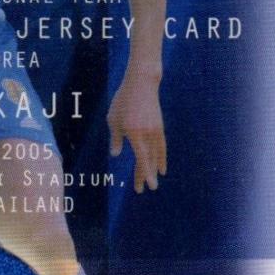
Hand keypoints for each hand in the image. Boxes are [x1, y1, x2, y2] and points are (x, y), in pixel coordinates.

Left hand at [107, 72, 166, 192]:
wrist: (142, 84)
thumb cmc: (123, 100)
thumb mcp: (113, 119)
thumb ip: (115, 138)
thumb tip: (114, 155)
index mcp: (135, 134)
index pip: (141, 158)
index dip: (145, 174)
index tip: (148, 186)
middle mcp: (148, 134)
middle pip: (149, 160)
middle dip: (145, 175)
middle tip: (143, 190)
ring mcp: (156, 131)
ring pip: (156, 155)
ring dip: (154, 168)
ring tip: (154, 180)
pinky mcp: (159, 127)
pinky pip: (161, 147)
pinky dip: (161, 157)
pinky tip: (161, 166)